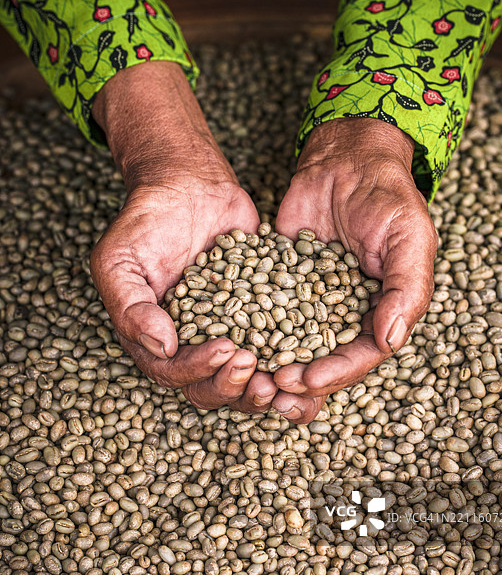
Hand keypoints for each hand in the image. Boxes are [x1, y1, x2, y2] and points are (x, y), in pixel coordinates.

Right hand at [90, 62, 277, 411]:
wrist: (188, 187)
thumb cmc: (145, 221)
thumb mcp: (118, 260)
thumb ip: (130, 307)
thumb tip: (162, 347)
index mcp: (154, 340)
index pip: (174, 372)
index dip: (199, 369)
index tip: (225, 349)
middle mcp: (191, 344)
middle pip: (211, 387)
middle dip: (234, 386)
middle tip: (257, 371)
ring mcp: (228, 332)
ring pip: (245, 378)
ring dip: (263, 386)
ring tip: (284, 378)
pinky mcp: (260, 315)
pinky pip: (276, 344)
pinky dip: (291, 356)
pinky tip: (310, 351)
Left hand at [272, 117, 437, 420]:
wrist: (344, 159)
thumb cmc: (387, 196)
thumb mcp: (410, 238)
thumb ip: (406, 290)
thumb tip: (390, 341)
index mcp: (378, 314)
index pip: (359, 357)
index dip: (335, 374)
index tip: (308, 379)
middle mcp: (341, 316)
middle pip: (320, 363)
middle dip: (297, 381)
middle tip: (271, 387)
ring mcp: (306, 302)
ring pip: (287, 346)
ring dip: (269, 365)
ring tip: (248, 373)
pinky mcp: (276, 283)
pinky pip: (260, 311)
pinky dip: (247, 329)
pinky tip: (228, 340)